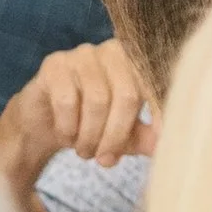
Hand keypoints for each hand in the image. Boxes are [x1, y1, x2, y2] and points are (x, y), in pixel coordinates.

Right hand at [0, 39, 153, 190]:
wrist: (46, 123)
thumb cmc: (92, 124)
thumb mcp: (124, 134)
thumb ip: (145, 136)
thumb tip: (165, 146)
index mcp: (137, 63)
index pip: (154, 85)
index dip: (159, 111)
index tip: (162, 140)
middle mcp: (113, 51)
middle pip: (127, 95)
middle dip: (116, 135)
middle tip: (105, 160)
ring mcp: (83, 55)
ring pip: (97, 100)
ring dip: (90, 136)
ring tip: (85, 151)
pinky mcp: (55, 64)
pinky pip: (67, 101)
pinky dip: (68, 128)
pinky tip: (66, 136)